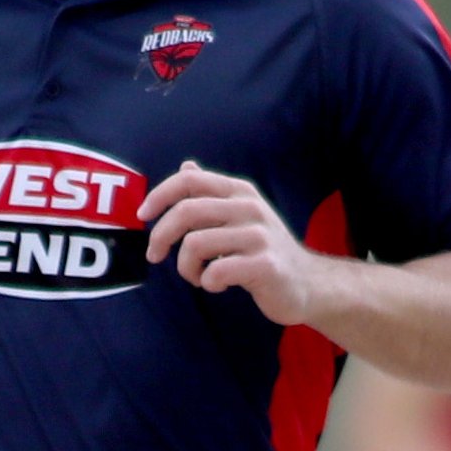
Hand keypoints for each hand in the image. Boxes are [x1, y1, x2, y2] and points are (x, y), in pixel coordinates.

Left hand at [141, 161, 319, 323]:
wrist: (308, 284)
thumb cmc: (265, 251)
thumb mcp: (241, 214)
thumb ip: (213, 193)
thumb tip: (186, 166)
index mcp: (239, 192)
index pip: (188, 180)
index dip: (158, 196)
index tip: (143, 216)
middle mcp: (249, 207)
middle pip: (186, 211)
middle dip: (161, 236)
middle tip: (155, 255)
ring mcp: (259, 236)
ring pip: (195, 244)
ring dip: (186, 267)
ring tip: (197, 276)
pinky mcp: (265, 266)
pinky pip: (216, 272)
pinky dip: (207, 282)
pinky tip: (217, 284)